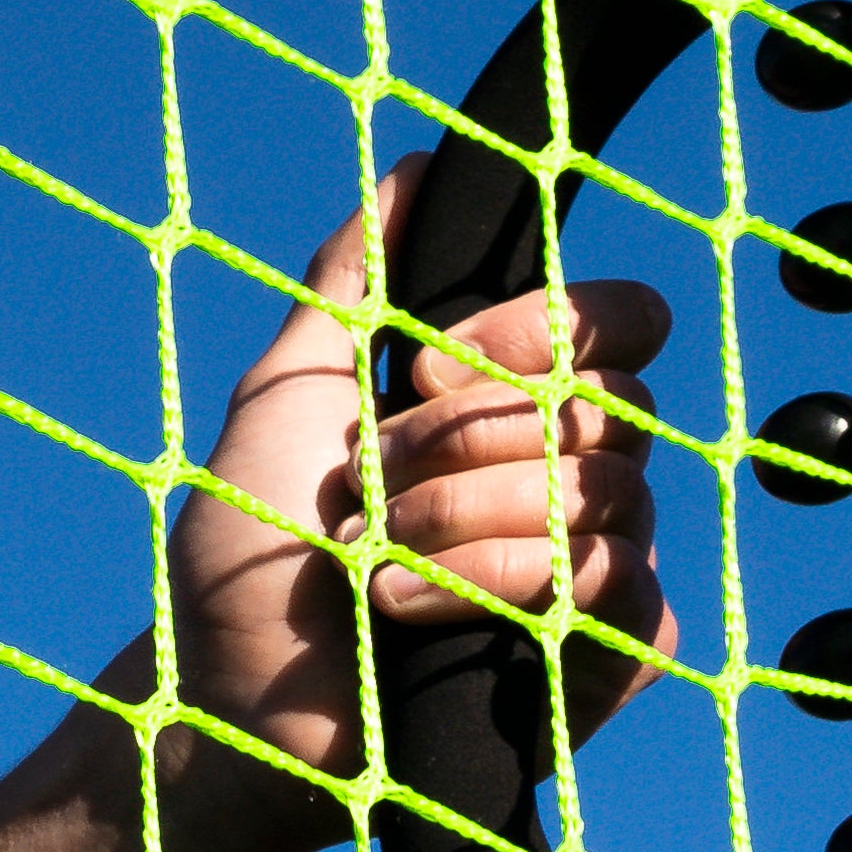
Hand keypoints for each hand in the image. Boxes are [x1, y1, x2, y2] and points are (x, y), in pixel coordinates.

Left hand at [168, 161, 675, 807]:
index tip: (427, 367)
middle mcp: (570, 474)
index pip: (620, 322)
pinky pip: (623, 591)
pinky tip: (411, 611)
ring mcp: (594, 569)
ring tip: (371, 560)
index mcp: (514, 402)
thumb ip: (354, 277)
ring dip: (461, 522)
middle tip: (371, 484)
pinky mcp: (605, 660)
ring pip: (610, 497)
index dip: (542, 330)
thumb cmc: (247, 541)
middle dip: (467, 441)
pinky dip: (499, 589)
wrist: (228, 686)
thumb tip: (418, 165)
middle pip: (616, 408)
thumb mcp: (290, 383)